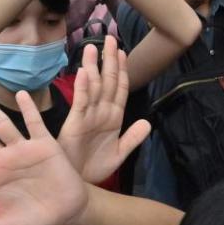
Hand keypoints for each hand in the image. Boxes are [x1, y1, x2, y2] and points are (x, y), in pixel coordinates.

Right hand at [58, 37, 150, 183]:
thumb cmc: (94, 168)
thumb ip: (133, 138)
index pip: (120, 89)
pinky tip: (86, 73)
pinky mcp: (76, 123)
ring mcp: (87, 116)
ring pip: (93, 87)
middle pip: (107, 81)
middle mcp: (100, 112)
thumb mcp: (119, 154)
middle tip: (109, 39)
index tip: (124, 52)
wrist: (79, 185)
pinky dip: (84, 87)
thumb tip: (147, 123)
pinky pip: (82, 102)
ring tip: (94, 47)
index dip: (122, 70)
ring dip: (94, 67)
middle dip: (109, 60)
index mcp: (113, 117)